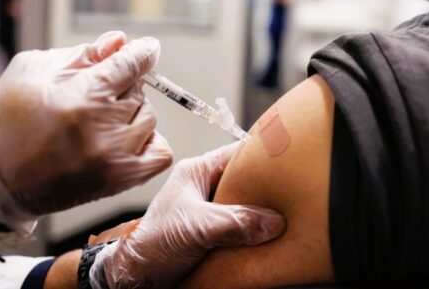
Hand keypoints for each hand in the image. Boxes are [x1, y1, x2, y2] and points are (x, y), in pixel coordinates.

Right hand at [0, 32, 173, 233]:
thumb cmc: (6, 117)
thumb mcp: (35, 70)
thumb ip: (83, 54)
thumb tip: (120, 41)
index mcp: (81, 98)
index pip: (131, 65)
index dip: (141, 52)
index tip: (147, 48)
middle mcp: (102, 130)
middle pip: (139, 91)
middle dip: (121, 86)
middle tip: (95, 94)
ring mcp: (113, 160)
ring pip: (148, 119)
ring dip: (131, 114)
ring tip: (101, 119)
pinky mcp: (118, 182)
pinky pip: (160, 154)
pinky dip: (147, 142)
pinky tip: (123, 138)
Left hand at [90, 142, 286, 288]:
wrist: (136, 279)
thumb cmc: (151, 245)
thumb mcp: (195, 228)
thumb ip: (233, 221)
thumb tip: (272, 221)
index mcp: (197, 171)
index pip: (238, 153)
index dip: (264, 156)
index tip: (290, 162)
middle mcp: (205, 187)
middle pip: (247, 180)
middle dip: (268, 189)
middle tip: (292, 194)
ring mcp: (211, 211)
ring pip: (247, 205)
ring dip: (262, 214)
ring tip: (286, 216)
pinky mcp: (215, 232)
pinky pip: (243, 226)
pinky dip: (256, 232)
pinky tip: (269, 238)